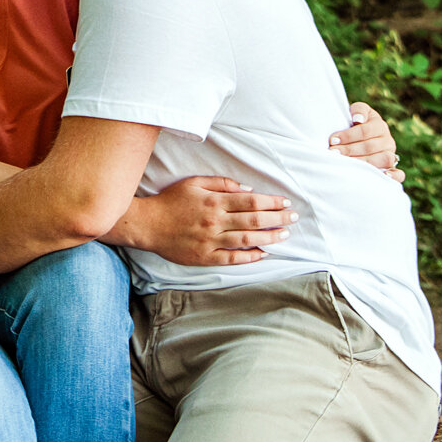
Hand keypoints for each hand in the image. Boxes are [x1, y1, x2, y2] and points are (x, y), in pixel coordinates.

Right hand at [135, 176, 290, 267]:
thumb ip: (222, 183)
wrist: (148, 224)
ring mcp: (211, 241)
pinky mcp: (205, 257)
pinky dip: (249, 256)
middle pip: (254, 220)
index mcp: (214, 201)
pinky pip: (232, 258)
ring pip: (247, 239)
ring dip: (269, 237)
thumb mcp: (194, 182)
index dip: (272, 202)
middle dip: (277, 218)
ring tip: (284, 235)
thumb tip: (247, 189)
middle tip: (293, 218)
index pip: (251, 201)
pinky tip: (263, 253)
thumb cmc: (171, 201)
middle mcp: (216, 221)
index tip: (286, 203)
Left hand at [330, 102, 403, 182]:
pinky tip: (384, 176)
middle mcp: (388, 140)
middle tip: (334, 152)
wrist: (360, 139)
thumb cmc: (354, 125)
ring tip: (347, 164)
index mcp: (379, 126)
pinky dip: (394, 176)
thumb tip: (358, 119)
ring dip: (364, 162)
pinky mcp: (393, 169)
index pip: (365, 131)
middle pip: (370, 146)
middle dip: (350, 149)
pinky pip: (399, 174)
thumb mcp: (356, 112)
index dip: (348, 135)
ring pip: (383, 159)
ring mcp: (392, 155)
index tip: (333, 140)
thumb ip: (358, 110)